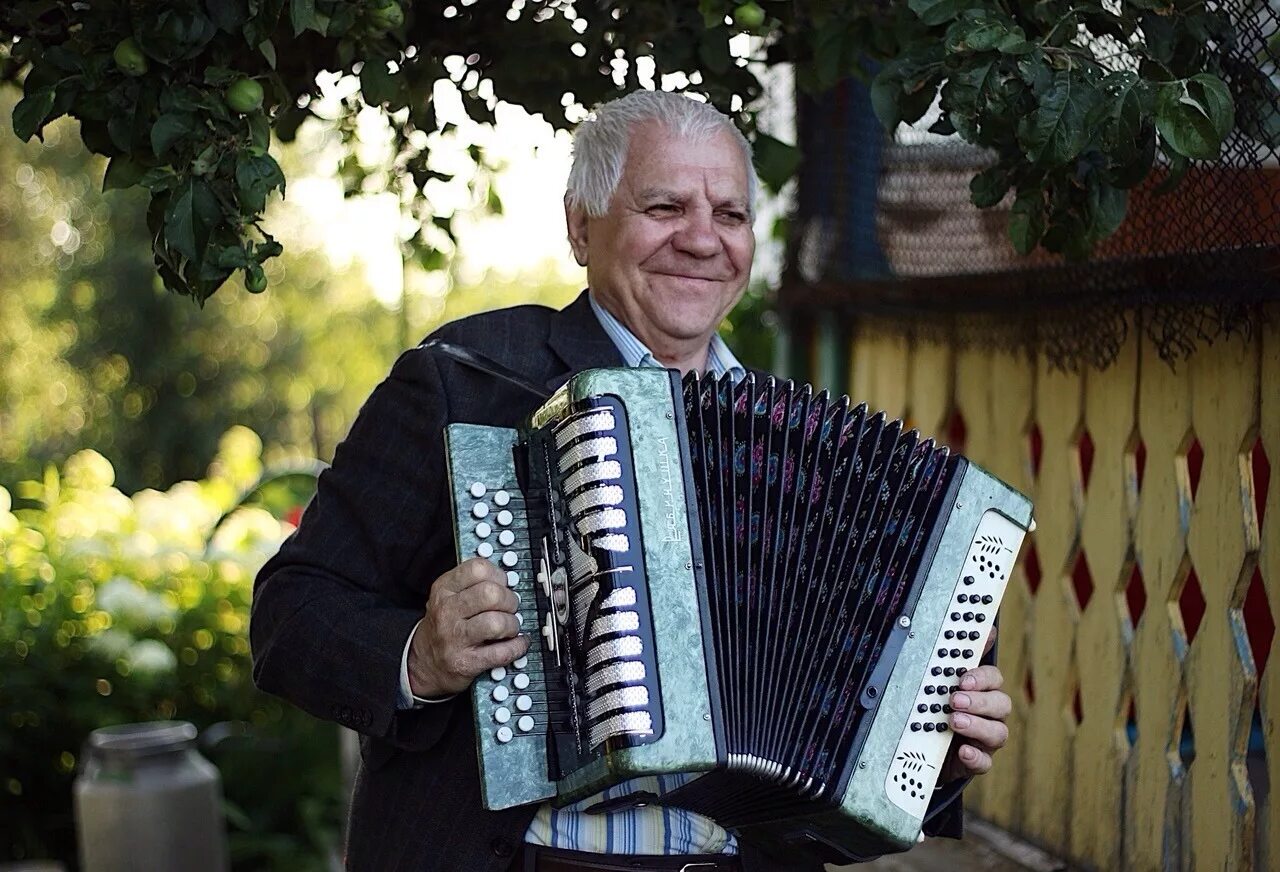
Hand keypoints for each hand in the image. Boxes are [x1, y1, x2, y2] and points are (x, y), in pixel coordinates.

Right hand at [407, 558, 528, 697]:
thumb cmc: (444, 625)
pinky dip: (517, 647)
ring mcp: (455, 638)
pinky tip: (517, 643)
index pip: (478, 569)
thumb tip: (509, 580)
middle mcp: (447, 612)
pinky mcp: (465, 663)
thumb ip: (474, 584)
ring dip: (512, 625)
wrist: (423, 662)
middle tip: (510, 608)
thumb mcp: (448, 596)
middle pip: (491, 594)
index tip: (503, 584)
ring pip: (497, 623)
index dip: (499, 575)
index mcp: (444, 589)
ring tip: (510, 627)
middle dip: (510, 601)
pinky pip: (502, 652)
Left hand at [940, 627, 1009, 783]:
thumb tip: (986, 628)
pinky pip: (985, 762)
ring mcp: (986, 739)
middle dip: (979, 701)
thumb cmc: (942, 707)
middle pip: (1001, 704)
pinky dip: (975, 756)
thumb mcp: (946, 681)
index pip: (994, 678)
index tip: (964, 679)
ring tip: (954, 722)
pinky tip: (963, 750)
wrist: (928, 746)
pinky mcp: (978, 761)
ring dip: (977, 726)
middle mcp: (990, 714)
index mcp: (984, 691)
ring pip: (998, 732)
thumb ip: (963, 656)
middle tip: (955, 700)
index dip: (982, 678)